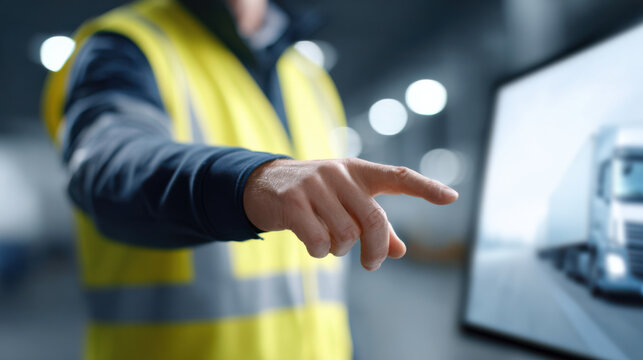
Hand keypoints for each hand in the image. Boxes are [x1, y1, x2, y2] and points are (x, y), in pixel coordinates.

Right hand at [243, 158, 457, 270]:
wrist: (262, 185)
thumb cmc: (314, 196)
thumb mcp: (345, 203)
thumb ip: (374, 224)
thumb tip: (401, 251)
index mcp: (358, 170)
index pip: (398, 176)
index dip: (426, 187)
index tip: (452, 198)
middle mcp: (339, 173)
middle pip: (374, 220)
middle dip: (377, 249)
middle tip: (372, 264)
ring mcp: (315, 185)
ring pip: (346, 235)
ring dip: (340, 249)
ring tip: (328, 242)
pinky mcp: (293, 202)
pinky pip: (319, 240)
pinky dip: (319, 252)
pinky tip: (312, 243)